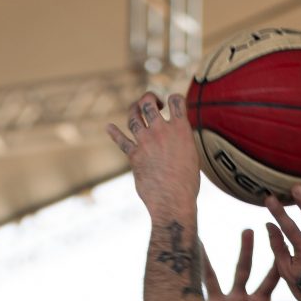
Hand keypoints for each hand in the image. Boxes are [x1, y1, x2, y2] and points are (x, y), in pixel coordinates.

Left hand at [106, 92, 199, 216]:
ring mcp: (146, 142)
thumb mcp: (192, 156)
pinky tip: (109, 128)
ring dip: (133, 111)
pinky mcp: (134, 156)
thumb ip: (181, 141)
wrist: (173, 202)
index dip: (173, 98)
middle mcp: (162, 131)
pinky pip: (122, 141)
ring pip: (133, 118)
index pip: (176, 100)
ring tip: (136, 111)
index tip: (172, 104)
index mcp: (181, 130)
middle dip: (148, 98)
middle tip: (153, 104)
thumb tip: (175, 139)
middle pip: (147, 103)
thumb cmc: (187, 184)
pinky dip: (114, 134)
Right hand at [204, 229, 300, 300]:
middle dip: (255, 246)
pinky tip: (196, 248)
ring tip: (242, 230)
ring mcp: (228, 299)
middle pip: (252, 266)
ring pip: (234, 270)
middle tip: (262, 222)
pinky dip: (200, 266)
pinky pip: (206, 283)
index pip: (274, 275)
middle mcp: (245, 296)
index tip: (287, 236)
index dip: (281, 258)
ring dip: (238, 252)